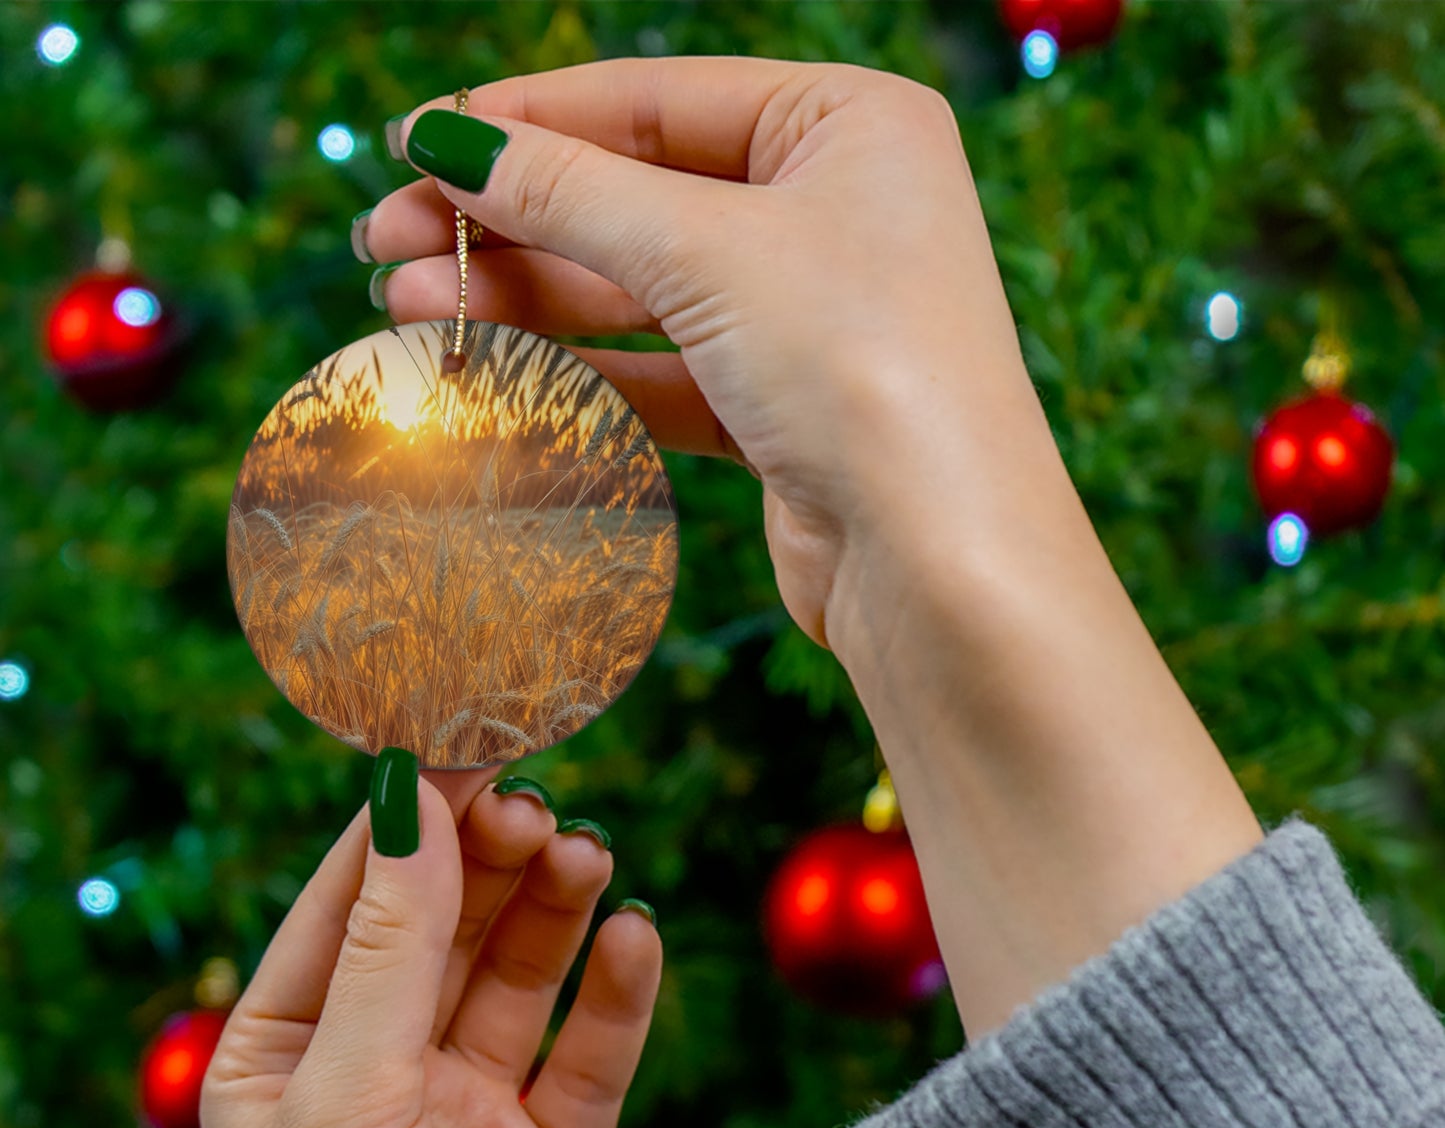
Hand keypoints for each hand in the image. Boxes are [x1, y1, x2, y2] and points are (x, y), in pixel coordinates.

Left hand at [201, 767, 660, 1127]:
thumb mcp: (346, 1096)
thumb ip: (390, 947)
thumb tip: (412, 802)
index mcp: (288, 1053)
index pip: (351, 902)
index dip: (408, 824)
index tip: (465, 745)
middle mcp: (379, 1072)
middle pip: (446, 928)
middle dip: (490, 863)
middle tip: (539, 805)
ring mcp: (468, 1113)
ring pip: (521, 978)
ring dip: (555, 912)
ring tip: (589, 857)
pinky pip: (591, 1056)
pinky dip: (617, 995)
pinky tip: (635, 940)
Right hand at [360, 57, 1054, 656]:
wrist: (939, 562)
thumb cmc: (860, 369)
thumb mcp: (707, 251)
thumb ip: (571, 192)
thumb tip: (449, 141)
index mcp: (848, 125)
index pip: (655, 100)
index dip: (526, 121)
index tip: (414, 143)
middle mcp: (835, 211)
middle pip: (637, 197)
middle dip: (508, 221)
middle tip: (385, 241)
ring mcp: (809, 316)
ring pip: (640, 291)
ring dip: (525, 299)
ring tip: (407, 306)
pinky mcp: (782, 410)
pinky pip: (662, 373)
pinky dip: (579, 373)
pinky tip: (490, 370)